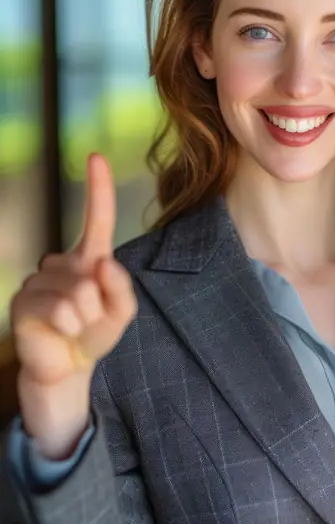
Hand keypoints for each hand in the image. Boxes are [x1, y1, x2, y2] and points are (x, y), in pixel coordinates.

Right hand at [9, 154, 137, 453]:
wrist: (66, 368)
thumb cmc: (93, 335)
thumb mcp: (121, 314)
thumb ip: (122, 289)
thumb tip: (103, 264)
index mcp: (88, 259)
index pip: (96, 219)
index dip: (97, 188)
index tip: (95, 156)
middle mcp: (61, 263)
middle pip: (94, 275)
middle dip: (101, 307)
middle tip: (87, 322)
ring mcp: (38, 279)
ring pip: (78, 294)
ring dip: (84, 319)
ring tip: (73, 328)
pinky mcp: (23, 301)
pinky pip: (60, 310)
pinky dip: (69, 327)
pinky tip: (59, 333)